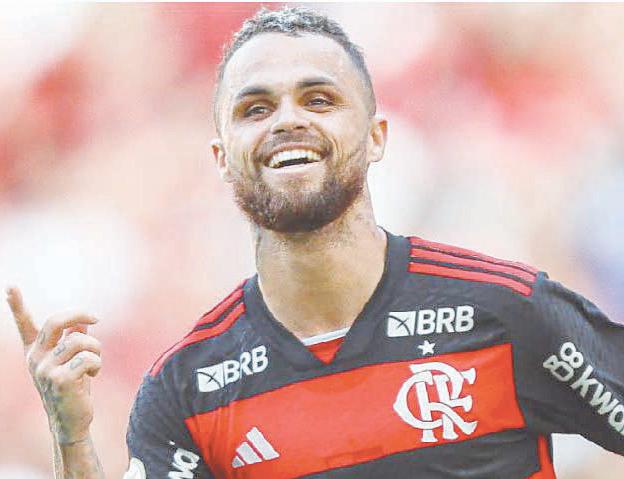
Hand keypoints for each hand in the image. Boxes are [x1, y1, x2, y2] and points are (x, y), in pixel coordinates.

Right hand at [7, 287, 101, 444]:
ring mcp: (45, 369)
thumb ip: (74, 339)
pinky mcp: (60, 379)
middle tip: (95, 318)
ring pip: (80, 340)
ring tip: (94, 363)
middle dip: (80, 314)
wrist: (71, 420)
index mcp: (35, 351)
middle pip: (57, 321)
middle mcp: (35, 358)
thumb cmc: (74, 386)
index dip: (17, 305)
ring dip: (96, 349)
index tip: (10, 287)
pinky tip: (94, 375)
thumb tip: (81, 322)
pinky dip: (97, 363)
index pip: (25, 324)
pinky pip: (88, 358)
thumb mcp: (71, 360)